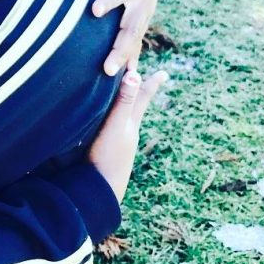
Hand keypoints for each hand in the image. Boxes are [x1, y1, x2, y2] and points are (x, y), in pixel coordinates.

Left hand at [84, 0, 163, 74]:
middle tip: (107, 67)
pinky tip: (123, 81)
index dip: (109, 0)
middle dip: (120, 48)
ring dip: (124, 59)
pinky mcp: (140, 21)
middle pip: (132, 27)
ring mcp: (144, 14)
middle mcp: (143, 2)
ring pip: (134, 40)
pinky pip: (135, 44)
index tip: (94, 10)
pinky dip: (130, 61)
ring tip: (112, 77)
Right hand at [88, 70, 166, 202]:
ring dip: (122, 105)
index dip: (151, 83)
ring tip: (122, 98)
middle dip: (137, 92)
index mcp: (130, 123)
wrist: (99, 191)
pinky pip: (108, 128)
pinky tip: (101, 124)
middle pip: (134, 106)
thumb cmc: (108, 157)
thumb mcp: (116, 126)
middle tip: (143, 79)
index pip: (142, 97)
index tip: (164, 73)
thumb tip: (135, 75)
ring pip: (121, 118)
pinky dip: (107, 119)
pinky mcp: (102, 151)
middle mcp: (125, 132)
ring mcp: (115, 143)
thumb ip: (123, 103)